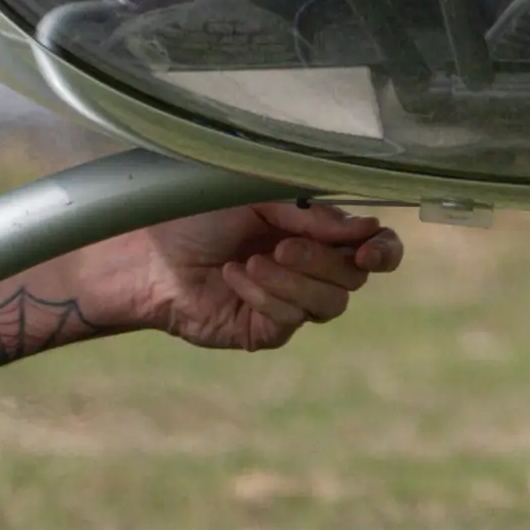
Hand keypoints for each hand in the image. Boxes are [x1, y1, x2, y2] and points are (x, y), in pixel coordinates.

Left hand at [0, 195, 405, 368]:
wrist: (145, 249)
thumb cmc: (195, 213)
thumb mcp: (259, 198)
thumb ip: (311, 213)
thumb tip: (364, 229)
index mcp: (318, 231)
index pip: (375, 248)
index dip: (383, 250)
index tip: (369, 246)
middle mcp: (311, 269)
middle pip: (356, 279)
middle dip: (325, 259)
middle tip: (284, 242)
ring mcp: (290, 303)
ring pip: (329, 304)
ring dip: (293, 278)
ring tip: (253, 259)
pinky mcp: (265, 331)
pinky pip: (289, 320)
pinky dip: (266, 295)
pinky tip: (236, 276)